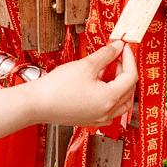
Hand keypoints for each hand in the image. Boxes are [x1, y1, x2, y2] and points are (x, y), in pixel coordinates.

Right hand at [19, 41, 136, 126]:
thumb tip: (117, 47)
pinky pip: (109, 109)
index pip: (131, 76)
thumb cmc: (57, 88)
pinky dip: (110, 95)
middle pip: (128, 89)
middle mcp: (107, 112)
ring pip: (120, 101)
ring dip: (119, 84)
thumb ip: (106, 54)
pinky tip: (99, 84)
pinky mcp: (89, 119)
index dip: (129, 59)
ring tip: (107, 69)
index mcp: (109, 99)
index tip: (124, 47)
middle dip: (125, 70)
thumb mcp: (85, 65)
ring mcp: (98, 118)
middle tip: (117, 55)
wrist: (35, 104)